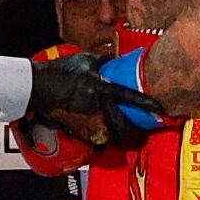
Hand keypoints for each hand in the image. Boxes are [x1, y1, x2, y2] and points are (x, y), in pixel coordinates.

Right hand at [29, 52, 161, 144]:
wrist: (39, 88)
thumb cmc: (60, 71)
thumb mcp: (84, 60)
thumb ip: (104, 60)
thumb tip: (118, 58)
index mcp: (102, 88)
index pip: (130, 97)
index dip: (147, 104)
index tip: (160, 108)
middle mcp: (98, 107)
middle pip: (125, 127)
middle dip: (138, 133)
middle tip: (146, 132)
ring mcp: (88, 121)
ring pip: (113, 138)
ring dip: (123, 140)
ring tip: (132, 138)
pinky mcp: (79, 130)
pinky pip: (98, 140)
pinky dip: (106, 140)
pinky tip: (111, 138)